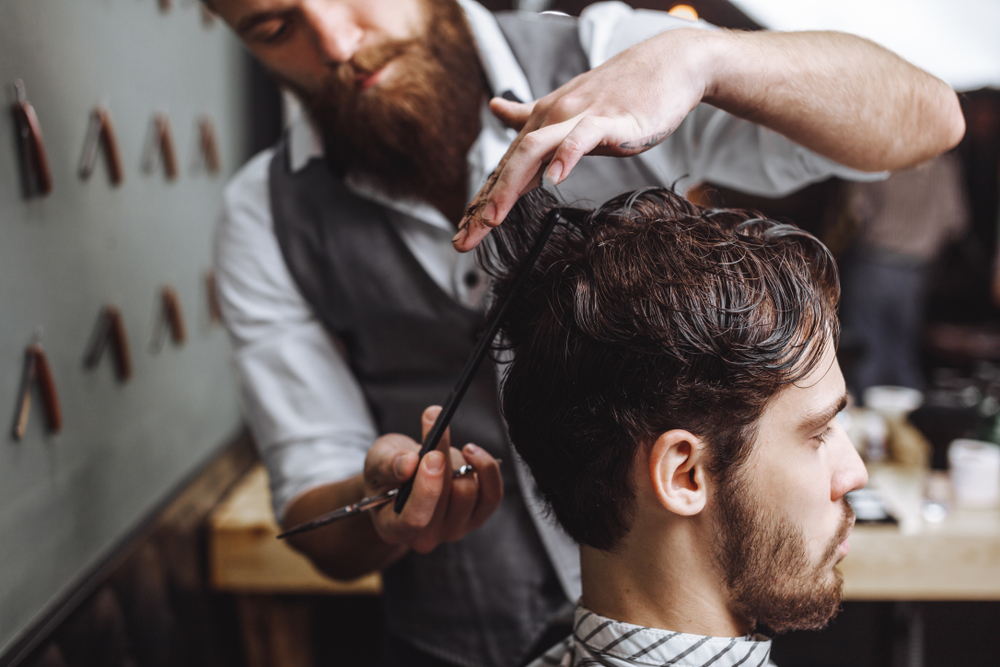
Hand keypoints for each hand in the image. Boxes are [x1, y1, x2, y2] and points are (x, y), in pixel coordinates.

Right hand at [363, 406, 502, 552]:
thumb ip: (386, 463)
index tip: (431, 454)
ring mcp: (453, 530)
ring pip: (467, 490)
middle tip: (438, 428)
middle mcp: (425, 537)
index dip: (426, 487)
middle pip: (446, 498)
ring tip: (442, 451)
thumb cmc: (387, 472)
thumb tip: (408, 463)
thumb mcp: (376, 460)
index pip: (414, 520)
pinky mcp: (476, 518)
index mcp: (394, 528)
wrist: (404, 477)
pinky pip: (492, 494)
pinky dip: (485, 467)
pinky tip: (471, 452)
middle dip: (443, 456)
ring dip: (458, 461)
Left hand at [453, 27, 711, 250]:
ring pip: (534, 150)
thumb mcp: (572, 108)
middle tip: (466, 239)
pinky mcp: (610, 120)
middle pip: (511, 163)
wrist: (671, 65)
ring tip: (493, 217)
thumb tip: (495, 106)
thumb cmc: (624, 92)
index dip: (482, 200)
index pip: (506, 167)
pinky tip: (554, 180)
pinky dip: (565, 157)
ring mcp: (580, 117)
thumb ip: (533, 116)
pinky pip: (582, 138)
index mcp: (543, 122)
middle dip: (485, 203)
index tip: (463, 236)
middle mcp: (553, 118)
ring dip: (510, 186)